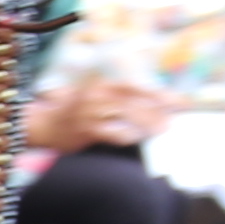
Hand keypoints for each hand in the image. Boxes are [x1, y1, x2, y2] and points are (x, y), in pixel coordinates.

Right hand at [24, 76, 168, 152]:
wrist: (42, 125)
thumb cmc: (75, 111)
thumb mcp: (96, 96)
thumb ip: (121, 98)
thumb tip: (158, 104)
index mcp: (102, 85)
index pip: (137, 87)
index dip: (161, 94)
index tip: (181, 102)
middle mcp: (97, 96)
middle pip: (135, 102)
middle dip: (157, 111)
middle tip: (173, 120)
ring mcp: (90, 113)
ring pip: (126, 117)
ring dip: (147, 124)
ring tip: (161, 129)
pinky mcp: (85, 131)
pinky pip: (112, 133)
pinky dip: (127, 136)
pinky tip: (136, 138)